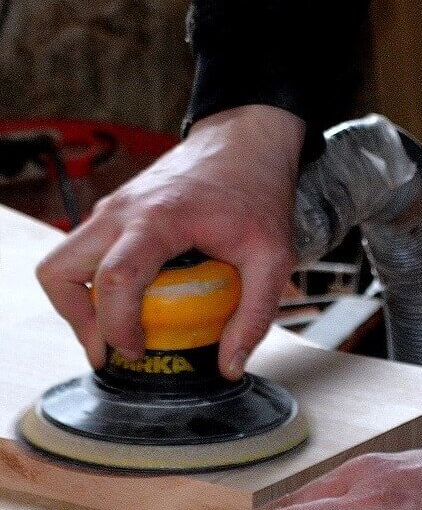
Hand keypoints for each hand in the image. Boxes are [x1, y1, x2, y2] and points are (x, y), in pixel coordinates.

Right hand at [35, 105, 304, 376]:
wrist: (244, 144)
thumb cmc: (256, 191)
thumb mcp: (273, 259)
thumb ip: (255, 315)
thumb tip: (229, 366)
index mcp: (157, 219)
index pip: (115, 278)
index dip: (116, 326)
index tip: (136, 352)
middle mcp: (121, 212)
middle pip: (60, 271)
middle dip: (79, 320)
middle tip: (112, 349)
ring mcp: (111, 211)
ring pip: (62, 264)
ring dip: (81, 305)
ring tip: (119, 333)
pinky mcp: (114, 216)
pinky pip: (83, 257)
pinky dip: (94, 288)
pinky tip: (131, 306)